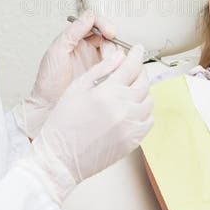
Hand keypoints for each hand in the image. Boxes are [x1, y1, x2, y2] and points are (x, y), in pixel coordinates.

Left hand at [16, 11, 118, 137]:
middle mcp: (88, 51)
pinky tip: (113, 73)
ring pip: (115, 52)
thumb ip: (73, 31)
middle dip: (111, 43)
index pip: (96, 24)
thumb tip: (89, 15)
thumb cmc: (48, 82)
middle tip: (108, 53)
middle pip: (109, 38)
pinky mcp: (103, 78)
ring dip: (116, 56)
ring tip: (108, 66)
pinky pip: (117, 68)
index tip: (109, 32)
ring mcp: (97, 64)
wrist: (48, 108)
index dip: (105, 25)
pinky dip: (119, 68)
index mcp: (76, 40)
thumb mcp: (57, 51)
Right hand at [25, 43, 153, 203]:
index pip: (131, 66)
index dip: (136, 55)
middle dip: (140, 72)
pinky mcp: (132, 141)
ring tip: (130, 91)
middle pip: (143, 83)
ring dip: (142, 93)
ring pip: (148, 102)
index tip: (138, 50)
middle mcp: (123, 108)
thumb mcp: (76, 89)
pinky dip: (143, 112)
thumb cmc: (63, 125)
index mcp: (108, 92)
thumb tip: (118, 56)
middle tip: (134, 69)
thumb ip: (100, 70)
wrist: (60, 159)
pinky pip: (148, 121)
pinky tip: (132, 110)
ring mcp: (130, 126)